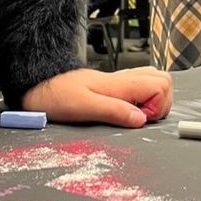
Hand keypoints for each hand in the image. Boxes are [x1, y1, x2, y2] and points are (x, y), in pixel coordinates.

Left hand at [21, 67, 172, 126]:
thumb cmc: (56, 94)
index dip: (159, 105)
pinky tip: (127, 111)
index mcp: (120, 84)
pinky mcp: (111, 87)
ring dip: (153, 100)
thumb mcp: (84, 106)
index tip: (142, 119)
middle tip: (143, 118)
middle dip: (162, 102)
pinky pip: (138, 87)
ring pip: (151, 81)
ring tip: (136, 116)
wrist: (38, 85)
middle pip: (162, 80)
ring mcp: (118, 82)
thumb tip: (141, 120)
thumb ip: (114, 111)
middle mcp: (122, 80)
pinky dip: (142, 98)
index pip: (161, 84)